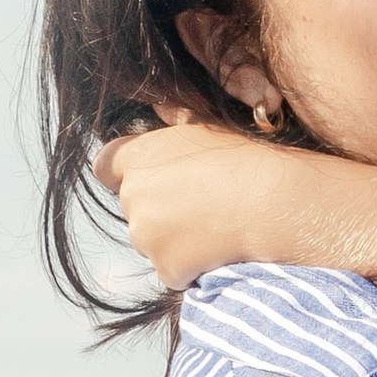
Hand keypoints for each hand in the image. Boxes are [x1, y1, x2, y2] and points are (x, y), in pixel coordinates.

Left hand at [96, 113, 304, 289]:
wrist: (270, 201)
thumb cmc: (245, 158)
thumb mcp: (205, 128)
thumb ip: (174, 122)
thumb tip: (159, 105)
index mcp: (138, 157)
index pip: (105, 168)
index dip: (126, 176)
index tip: (152, 181)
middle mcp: (132, 196)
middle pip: (134, 210)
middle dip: (157, 212)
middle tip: (200, 207)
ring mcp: (146, 236)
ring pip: (152, 243)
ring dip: (174, 242)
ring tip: (214, 228)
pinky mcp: (166, 267)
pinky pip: (173, 272)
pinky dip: (191, 268)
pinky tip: (218, 251)